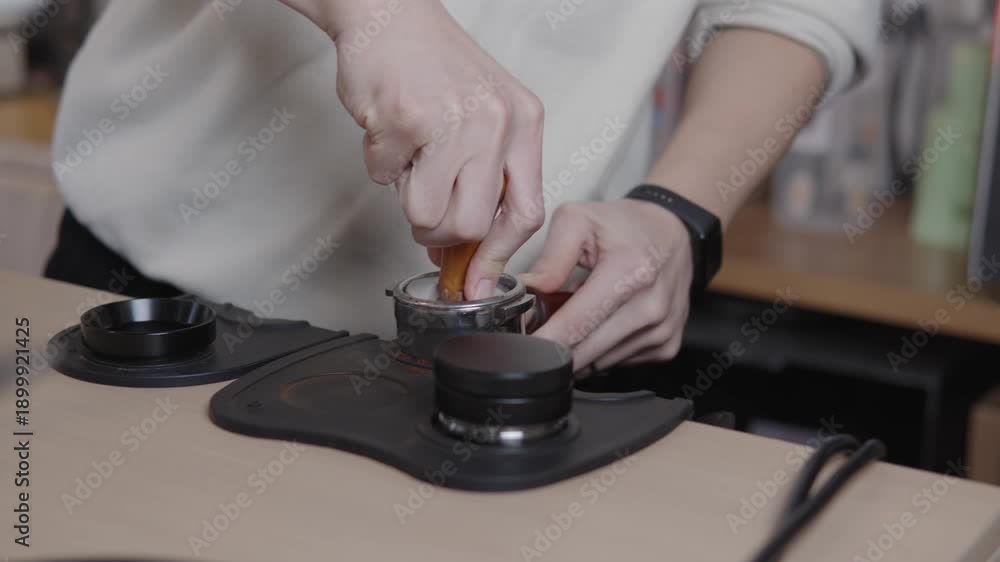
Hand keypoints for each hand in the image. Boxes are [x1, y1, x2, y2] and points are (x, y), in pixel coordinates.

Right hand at [283, 0, 545, 299]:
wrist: (389, 11)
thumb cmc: (434, 65)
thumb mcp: (484, 116)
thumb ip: (483, 181)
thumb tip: (462, 253)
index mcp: (523, 123)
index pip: (525, 212)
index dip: (497, 255)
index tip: (477, 280)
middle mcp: (495, 122)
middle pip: (471, 226)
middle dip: (439, 233)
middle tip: (424, 206)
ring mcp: (452, 121)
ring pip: (426, 214)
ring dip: (405, 198)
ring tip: (408, 156)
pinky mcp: (406, 120)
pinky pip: (384, 178)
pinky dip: (378, 161)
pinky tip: (387, 126)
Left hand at [520, 200, 692, 372]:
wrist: (672, 232)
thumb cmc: (625, 225)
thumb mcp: (578, 220)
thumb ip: (550, 259)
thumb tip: (528, 293)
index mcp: (630, 272)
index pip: (576, 326)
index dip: (541, 341)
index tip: (520, 345)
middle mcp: (651, 306)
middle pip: (585, 353)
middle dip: (554, 347)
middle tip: (541, 327)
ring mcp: (661, 331)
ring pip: (599, 364)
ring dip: (578, 349)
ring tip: (575, 318)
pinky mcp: (667, 346)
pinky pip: (618, 364)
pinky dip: (600, 350)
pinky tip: (599, 324)